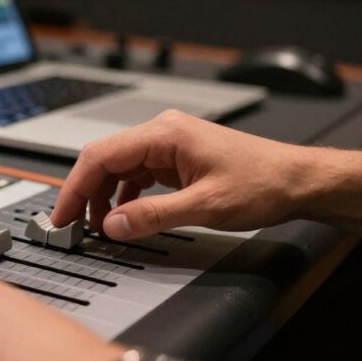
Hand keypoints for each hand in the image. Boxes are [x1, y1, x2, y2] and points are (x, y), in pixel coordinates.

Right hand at [51, 110, 315, 239]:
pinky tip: (125, 216)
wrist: (298, 181)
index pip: (100, 156)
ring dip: (104, 197)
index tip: (63, 215)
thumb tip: (113, 225)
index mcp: (164, 134)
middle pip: (104, 160)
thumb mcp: (204, 207)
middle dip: (84, 193)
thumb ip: (152, 217)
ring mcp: (168, 145)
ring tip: (100, 227)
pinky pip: (136, 175)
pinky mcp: (175, 159)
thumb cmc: (263, 183)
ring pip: (117, 168)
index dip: (75, 188)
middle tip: (72, 225)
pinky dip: (123, 196)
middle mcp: (162, 133)